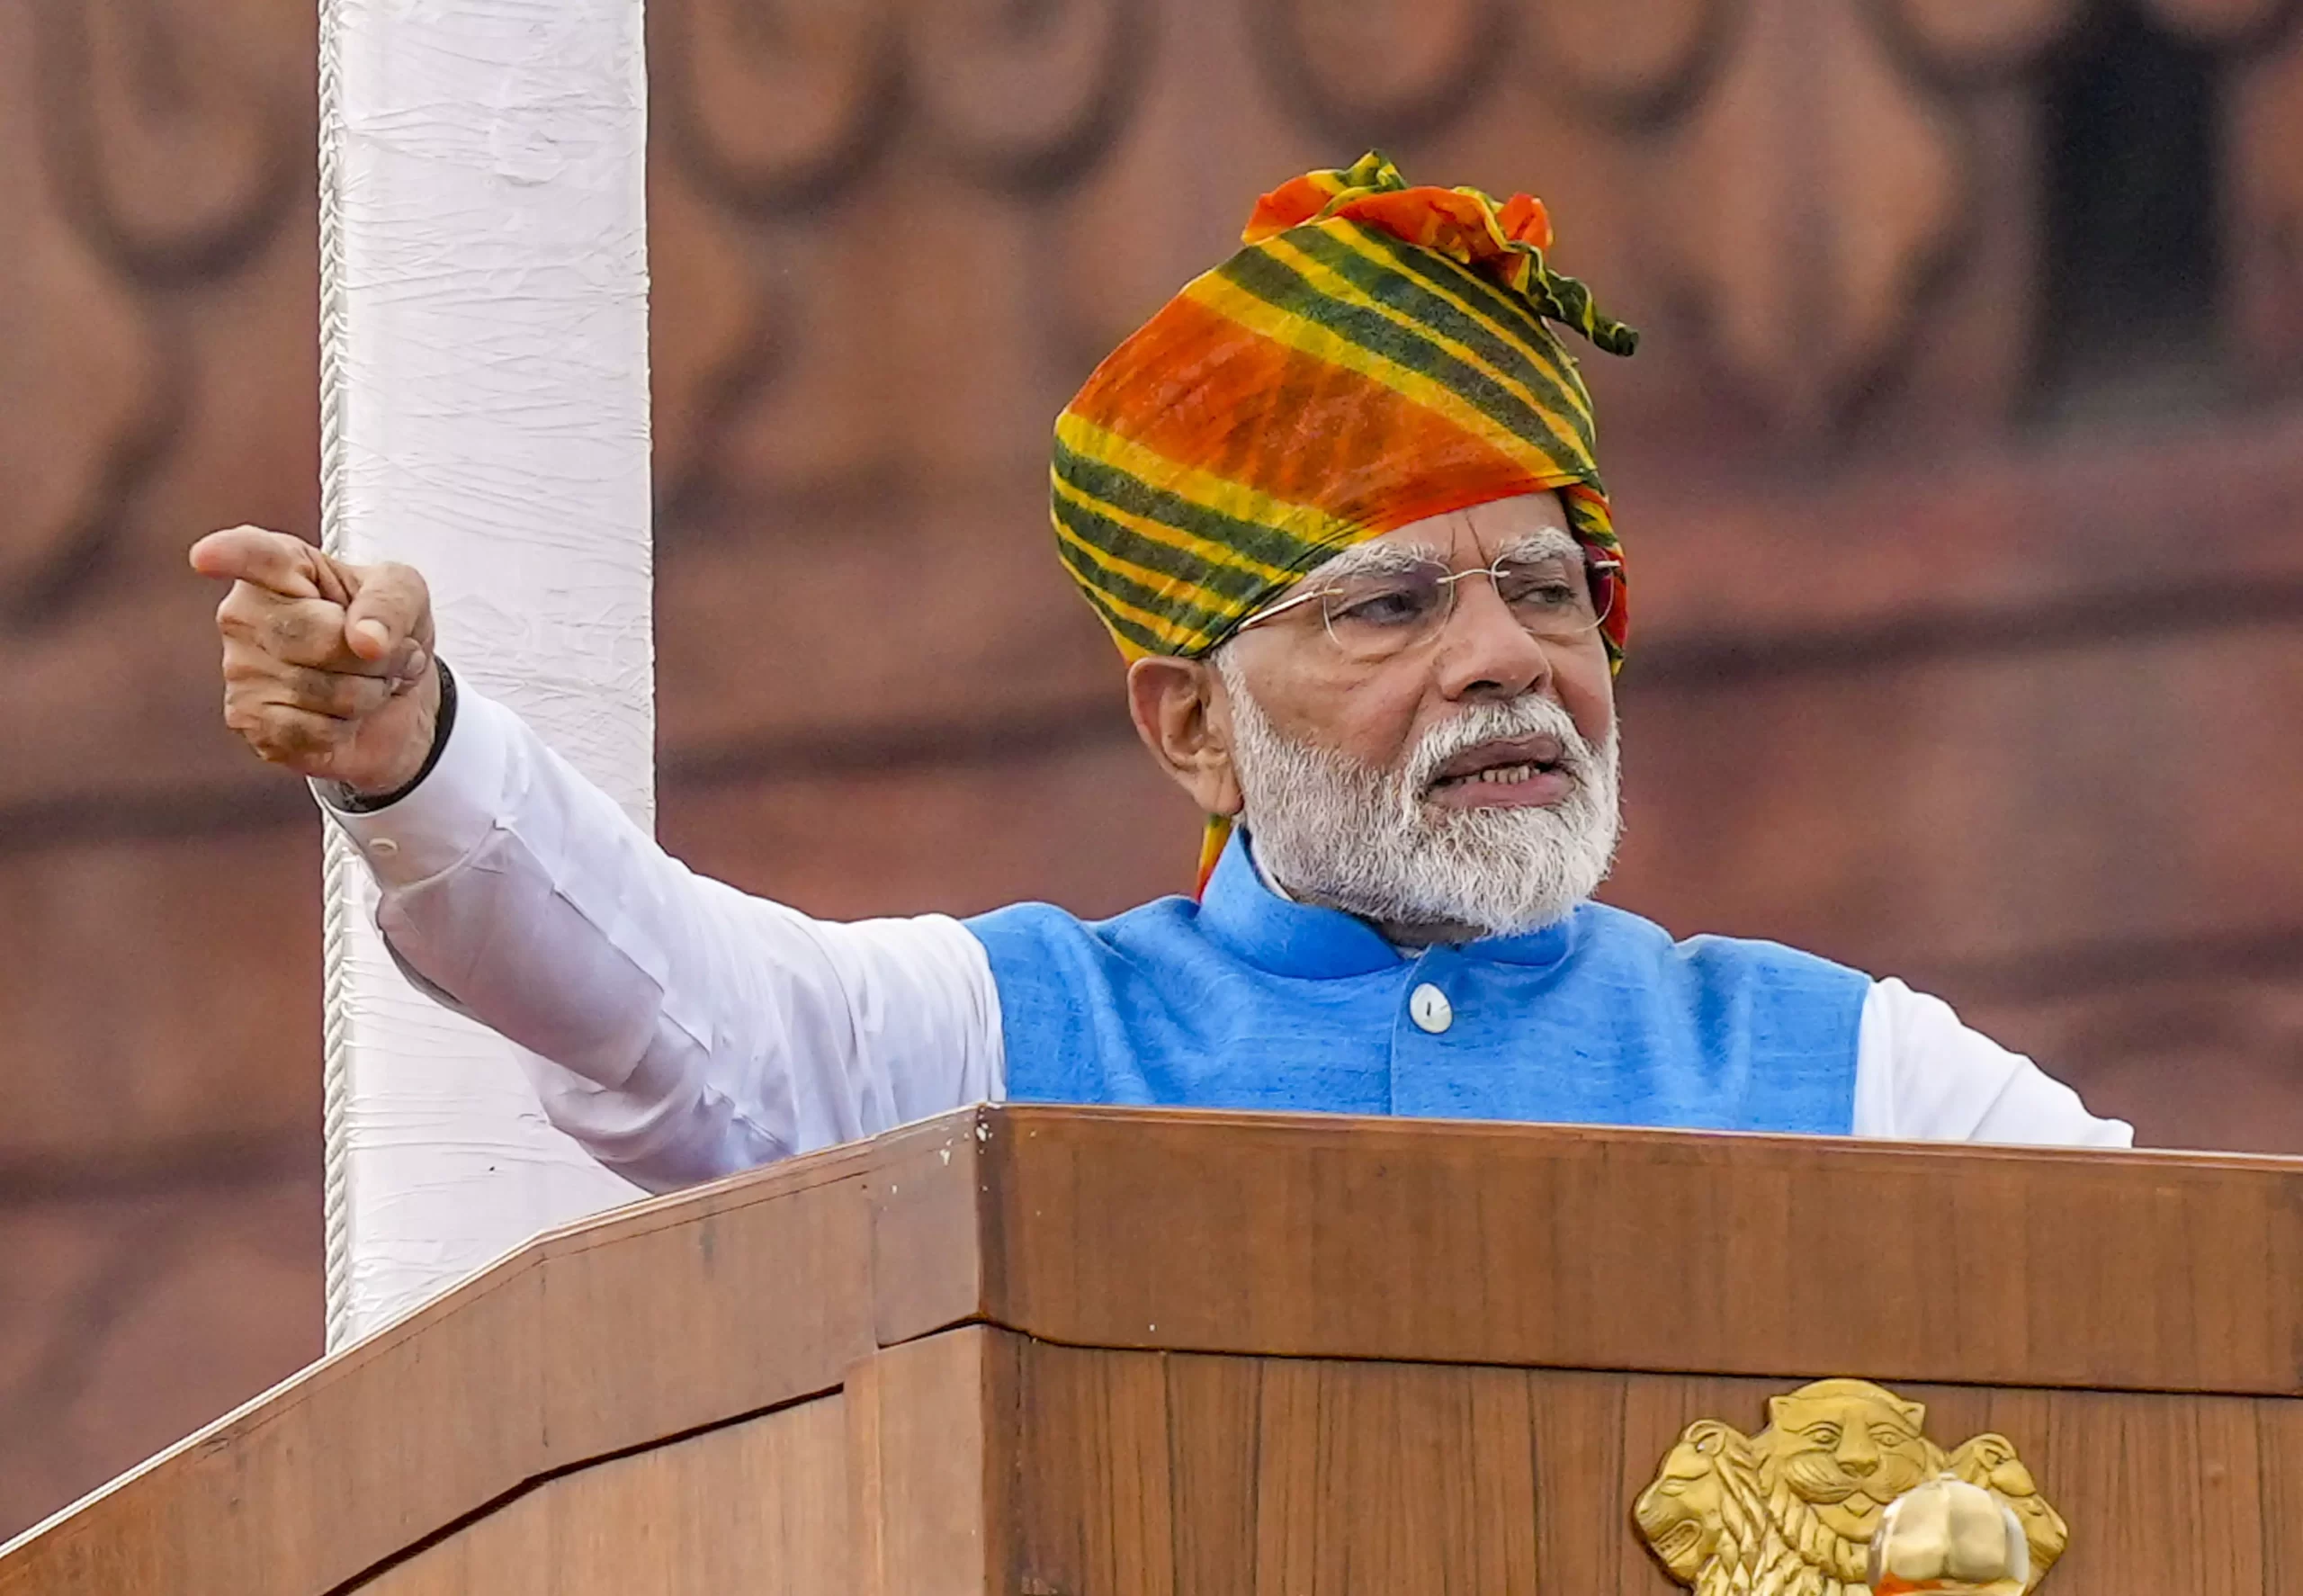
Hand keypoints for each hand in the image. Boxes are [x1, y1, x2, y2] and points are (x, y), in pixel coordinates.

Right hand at [190, 525, 441, 795]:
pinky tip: (340, 714)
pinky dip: (346, 728)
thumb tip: (366, 641)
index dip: (230, 555)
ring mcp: (238, 669)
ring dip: (368, 693)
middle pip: (321, 639)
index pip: (254, 556)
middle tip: (382, 653)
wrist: (392, 696)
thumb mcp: (408, 597)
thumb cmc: (386, 629)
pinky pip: (312, 732)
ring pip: (324, 691)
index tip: (206, 557)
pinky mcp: (247, 721)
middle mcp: (244, 614)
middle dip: (375, 657)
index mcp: (281, 565)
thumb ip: (391, 604)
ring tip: (364, 681)